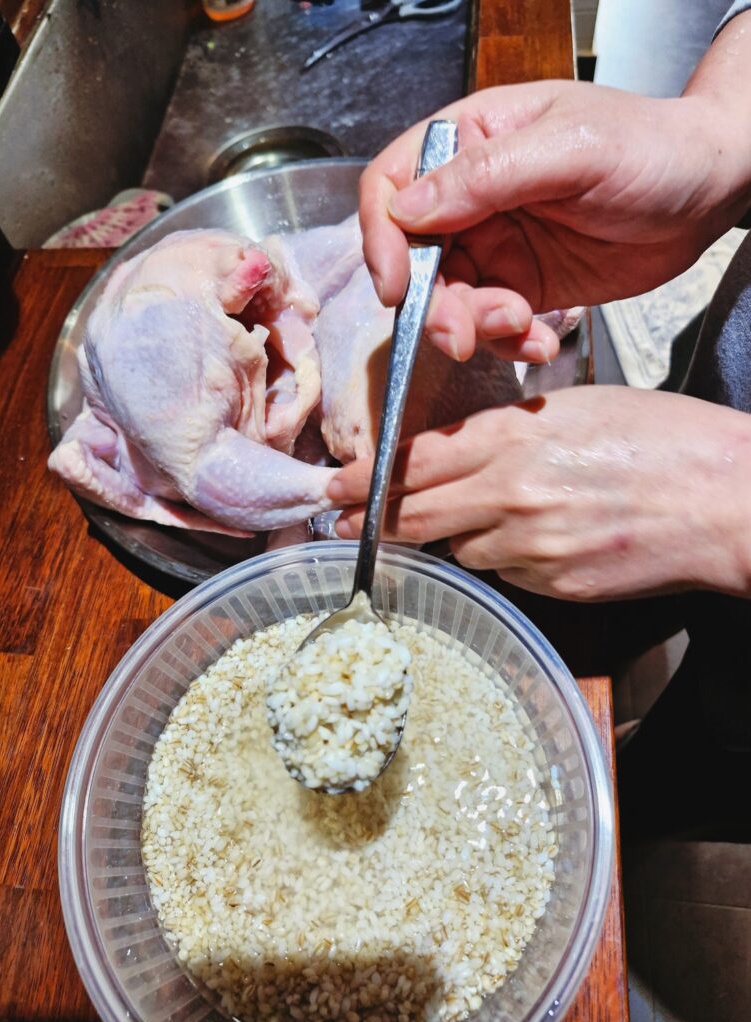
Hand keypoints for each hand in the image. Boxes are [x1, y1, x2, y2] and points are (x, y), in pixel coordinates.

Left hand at [328, 387, 750, 600]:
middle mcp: (510, 497)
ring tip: (503, 515)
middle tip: (341, 521)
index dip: (366, 478)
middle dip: (372, 520)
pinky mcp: (553, 588)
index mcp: (513, 439)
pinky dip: (506, 556)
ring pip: (460, 549)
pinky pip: (504, 572)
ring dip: (460, 535)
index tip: (334, 486)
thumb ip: (506, 432)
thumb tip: (461, 455)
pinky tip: (544, 538)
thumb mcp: (576, 408)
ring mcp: (531, 550)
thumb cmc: (663, 438)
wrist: (726, 501)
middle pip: (415, 516)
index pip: (413, 462)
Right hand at [360, 70, 750, 358]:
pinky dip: (510, 341)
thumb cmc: (649, 148)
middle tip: (461, 335)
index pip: (393, 186)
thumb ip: (487, 176)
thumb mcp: (569, 150)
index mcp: (471, 142)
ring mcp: (497, 245)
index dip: (383, 238)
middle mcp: (473, 197)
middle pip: (416, 260)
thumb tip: (407, 210)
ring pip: (451, 301)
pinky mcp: (524, 285)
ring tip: (521, 324)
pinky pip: (494, 325)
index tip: (397, 287)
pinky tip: (542, 339)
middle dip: (433, 304)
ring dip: (474, 327)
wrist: (708, 192)